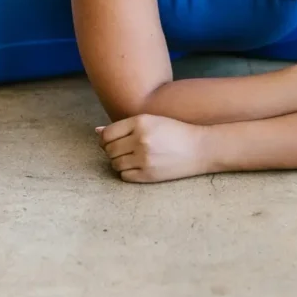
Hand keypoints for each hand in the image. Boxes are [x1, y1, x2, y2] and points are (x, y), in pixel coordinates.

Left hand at [95, 113, 210, 183]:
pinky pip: (124, 176)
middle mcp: (140, 139)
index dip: (105, 139)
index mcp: (140, 122)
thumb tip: (97, 131)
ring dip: (119, 162)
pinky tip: (138, 166)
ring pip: (115, 164)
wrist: (199, 148)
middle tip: (125, 149)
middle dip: (112, 151)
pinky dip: (127, 172)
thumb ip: (123, 126)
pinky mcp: (148, 175)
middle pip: (109, 150)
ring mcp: (144, 159)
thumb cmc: (174, 131)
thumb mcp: (151, 120)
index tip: (113, 140)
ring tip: (132, 157)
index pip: (107, 134)